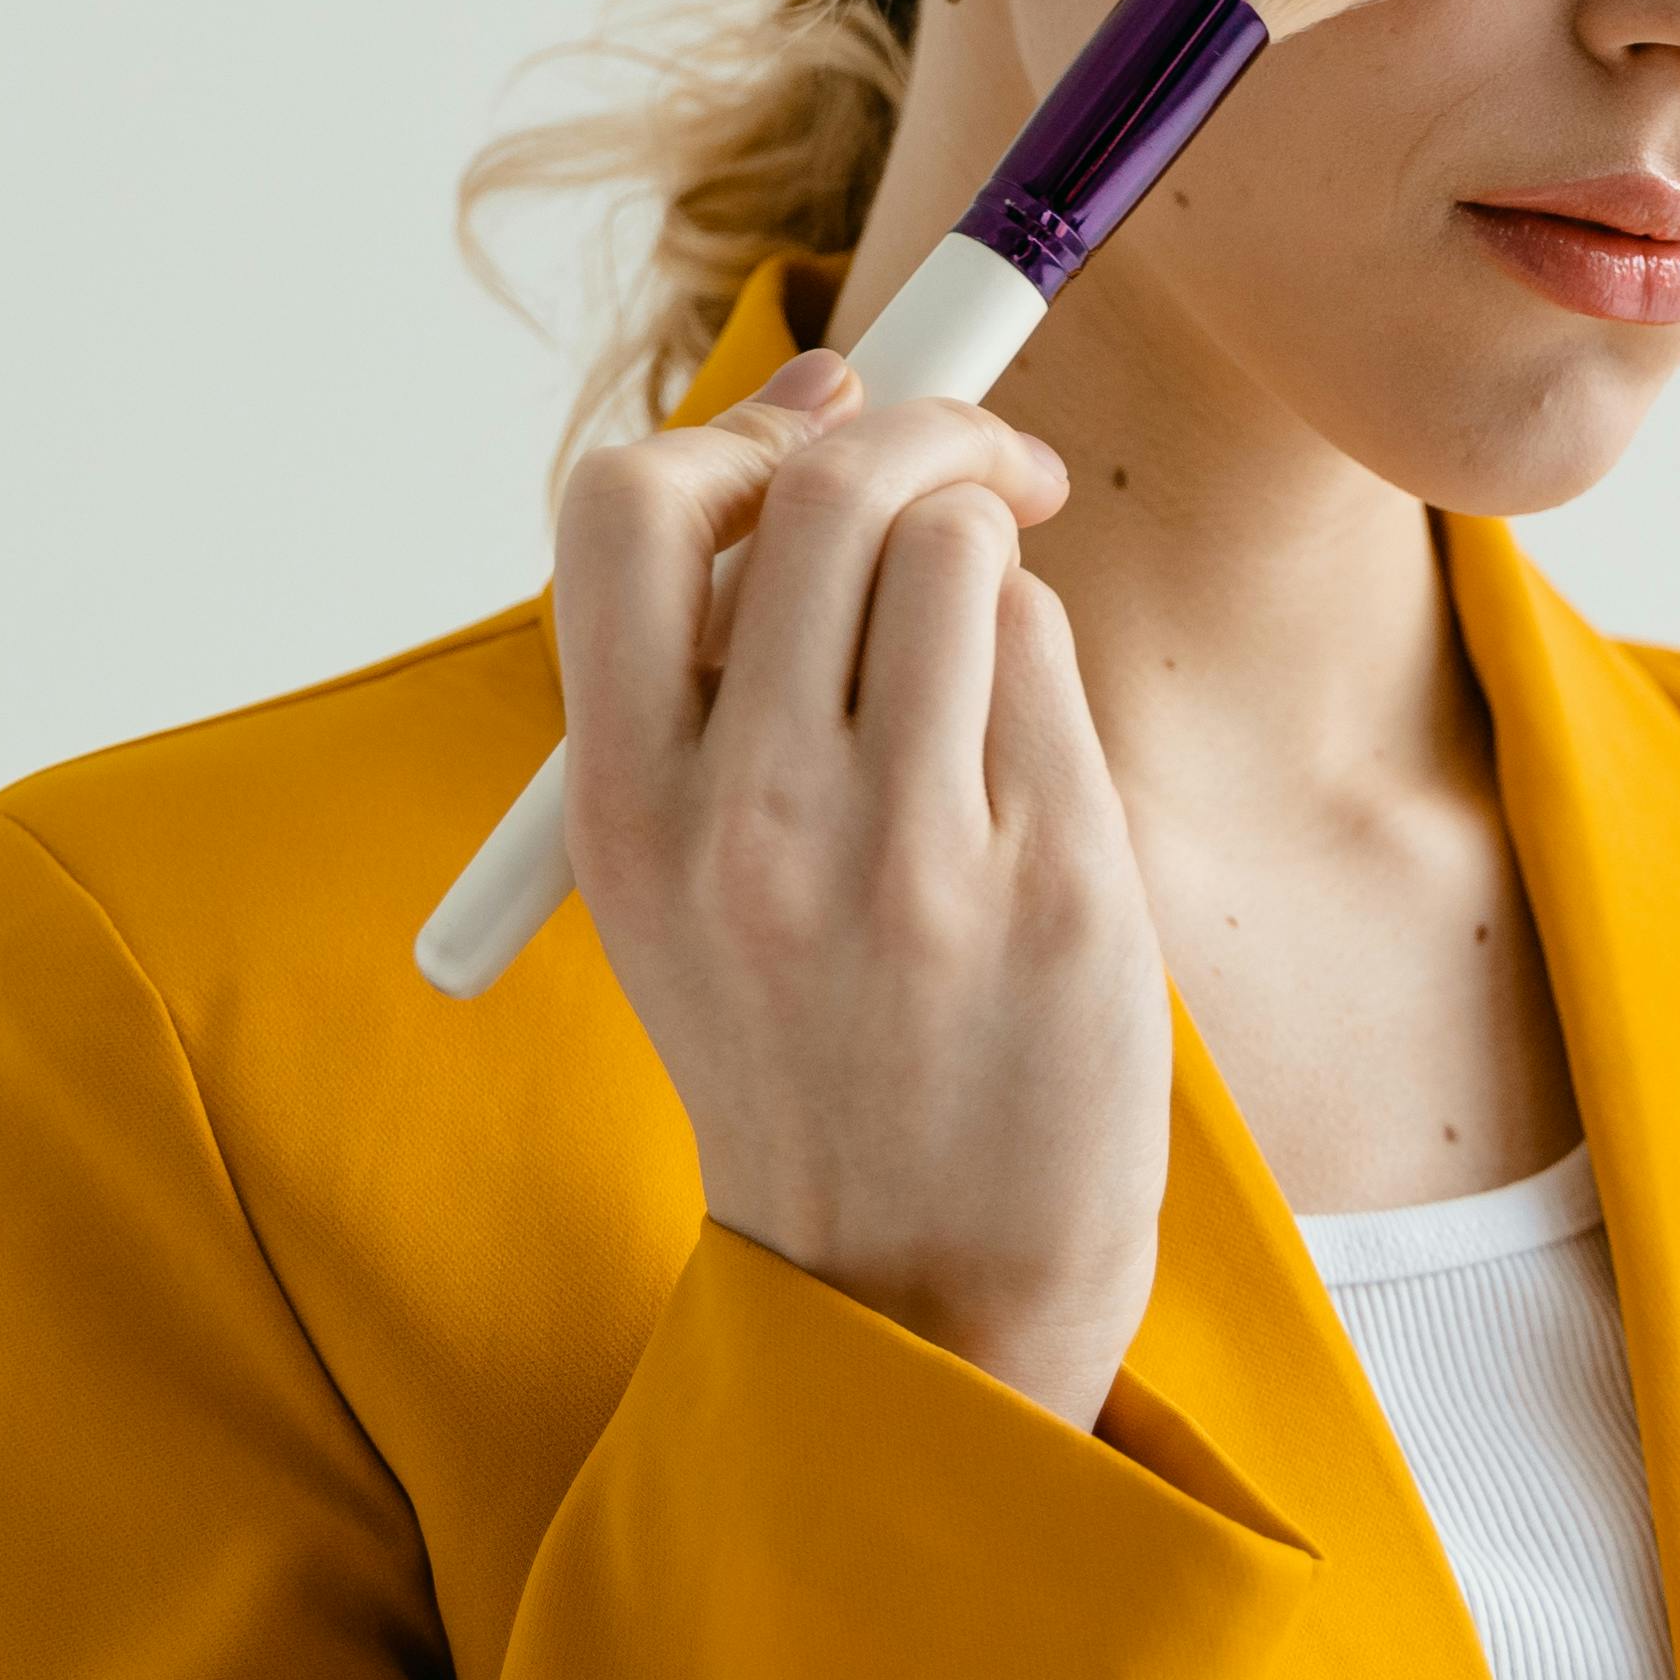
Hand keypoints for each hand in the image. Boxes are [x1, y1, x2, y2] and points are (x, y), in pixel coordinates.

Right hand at [549, 353, 1169, 1427]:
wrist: (918, 1285)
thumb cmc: (806, 1034)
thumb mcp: (683, 867)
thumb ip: (721, 652)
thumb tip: (831, 394)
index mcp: (626, 812)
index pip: (628, 511)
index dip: (732, 435)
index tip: (807, 439)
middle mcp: (752, 826)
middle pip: (830, 486)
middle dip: (920, 426)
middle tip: (973, 464)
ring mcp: (908, 856)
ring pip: (962, 548)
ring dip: (989, 551)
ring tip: (987, 651)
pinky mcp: (1053, 879)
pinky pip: (1053, 653)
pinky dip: (1045, 664)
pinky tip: (1025, 765)